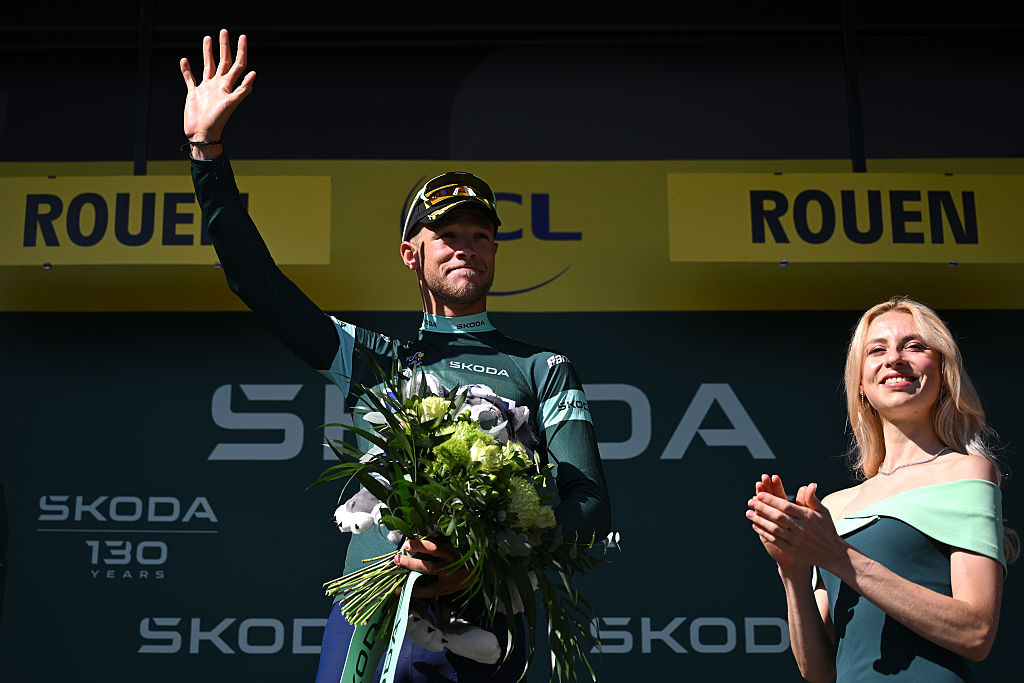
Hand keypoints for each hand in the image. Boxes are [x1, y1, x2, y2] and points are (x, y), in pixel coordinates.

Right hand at [180, 29, 254, 158]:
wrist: (202, 134)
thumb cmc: (218, 121)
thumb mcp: (232, 104)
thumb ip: (243, 89)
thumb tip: (253, 73)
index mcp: (228, 86)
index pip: (237, 64)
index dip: (241, 51)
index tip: (242, 37)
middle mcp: (218, 85)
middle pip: (223, 61)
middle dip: (224, 46)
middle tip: (224, 31)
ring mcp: (206, 89)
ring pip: (208, 66)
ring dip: (208, 53)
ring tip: (207, 38)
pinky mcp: (193, 94)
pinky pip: (190, 78)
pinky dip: (186, 70)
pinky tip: (184, 60)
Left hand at [394, 538, 476, 598]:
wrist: (476, 574)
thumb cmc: (461, 557)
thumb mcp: (452, 549)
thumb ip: (436, 548)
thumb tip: (414, 544)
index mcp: (452, 555)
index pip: (435, 549)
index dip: (421, 546)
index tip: (407, 544)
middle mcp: (450, 569)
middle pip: (429, 567)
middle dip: (411, 563)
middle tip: (398, 558)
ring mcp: (448, 582)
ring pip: (427, 583)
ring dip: (410, 580)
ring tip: (397, 578)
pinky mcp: (444, 591)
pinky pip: (427, 593)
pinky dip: (413, 591)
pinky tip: (402, 589)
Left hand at [747, 481, 845, 569]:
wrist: (832, 553)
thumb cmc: (826, 529)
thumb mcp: (823, 512)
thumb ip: (812, 499)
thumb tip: (809, 485)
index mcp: (809, 516)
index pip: (786, 506)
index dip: (772, 499)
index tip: (760, 494)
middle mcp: (802, 528)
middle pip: (778, 516)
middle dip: (762, 508)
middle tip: (750, 501)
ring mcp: (797, 541)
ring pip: (775, 529)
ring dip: (760, 520)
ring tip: (748, 513)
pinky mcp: (793, 550)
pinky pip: (776, 540)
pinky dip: (764, 533)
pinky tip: (755, 525)